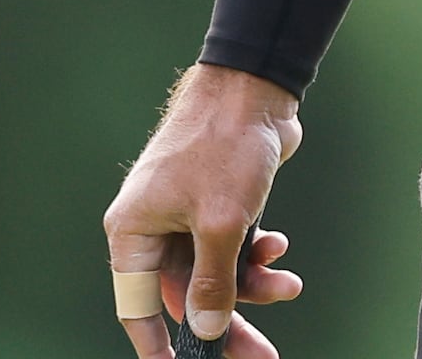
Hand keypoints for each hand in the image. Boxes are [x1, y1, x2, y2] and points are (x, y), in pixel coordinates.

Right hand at [106, 63, 306, 355]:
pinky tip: (278, 246)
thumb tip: (207, 329)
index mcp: (134, 231)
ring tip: (288, 284)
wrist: (254, 89)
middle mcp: (154, 226)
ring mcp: (185, 215)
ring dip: (251, 284)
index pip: (138, 307)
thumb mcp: (220, 224)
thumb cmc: (223, 145)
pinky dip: (256, 253)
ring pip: (214, 273)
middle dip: (225, 322)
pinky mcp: (214, 204)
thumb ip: (212, 283)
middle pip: (185, 296)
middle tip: (260, 355)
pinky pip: (231, 248)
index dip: (160, 347)